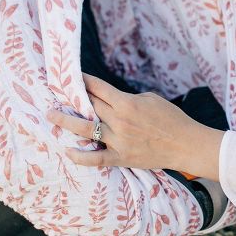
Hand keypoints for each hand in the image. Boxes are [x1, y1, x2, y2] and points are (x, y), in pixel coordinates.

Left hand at [46, 73, 223, 178]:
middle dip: (71, 97)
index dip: (82, 81)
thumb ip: (128, 98)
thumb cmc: (171, 118)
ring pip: (86, 129)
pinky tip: (68, 151)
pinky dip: (81, 156)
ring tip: (51, 115)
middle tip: (55, 92)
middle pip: (89, 106)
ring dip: (66, 121)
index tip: (70, 76)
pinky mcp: (121, 158)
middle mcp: (119, 121)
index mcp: (127, 103)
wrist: (185, 144)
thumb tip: (112, 99)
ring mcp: (119, 140)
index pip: (98, 88)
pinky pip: (96, 159)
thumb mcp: (151, 99)